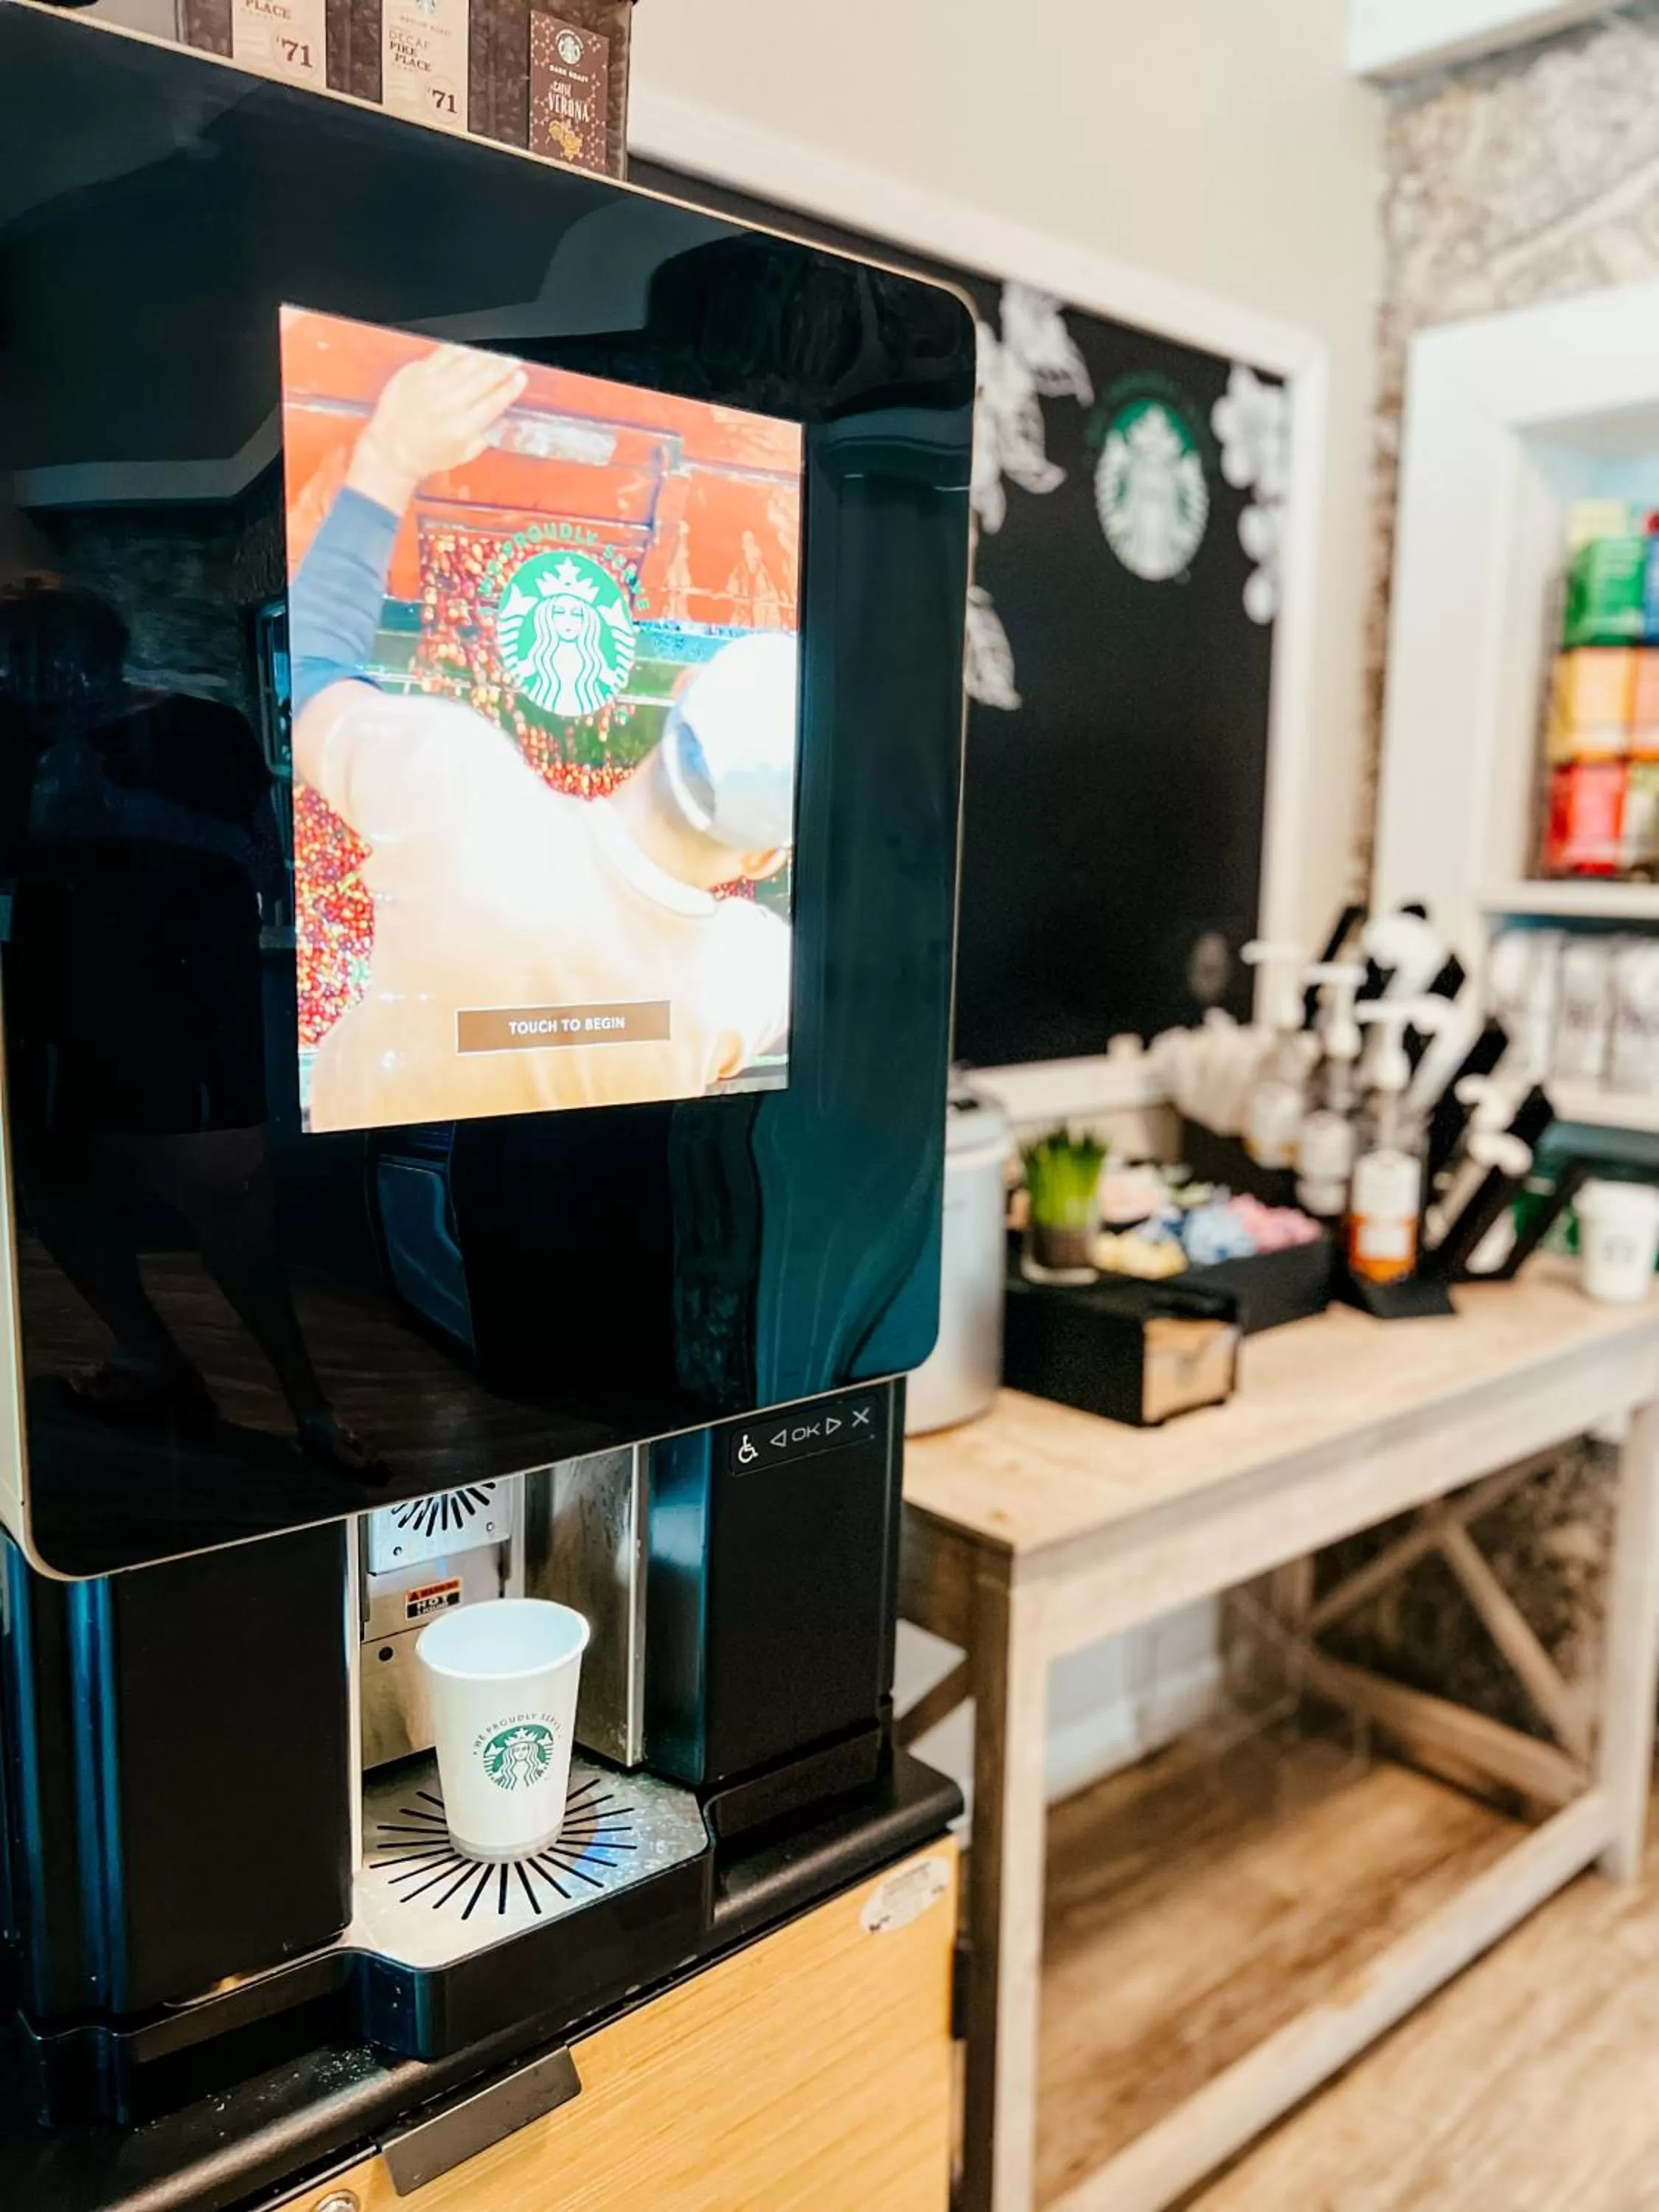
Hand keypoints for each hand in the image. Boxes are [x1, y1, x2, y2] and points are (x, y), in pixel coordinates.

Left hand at [346, 345, 526, 513]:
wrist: (390, 449)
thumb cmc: (426, 456)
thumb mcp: (461, 455)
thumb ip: (481, 437)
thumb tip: (495, 419)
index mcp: (463, 428)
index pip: (494, 402)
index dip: (510, 388)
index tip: (521, 378)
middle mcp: (449, 405)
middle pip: (483, 379)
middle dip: (502, 367)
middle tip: (514, 360)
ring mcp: (430, 386)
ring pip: (465, 364)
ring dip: (485, 357)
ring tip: (497, 354)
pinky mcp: (415, 374)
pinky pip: (442, 356)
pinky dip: (458, 350)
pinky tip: (470, 349)